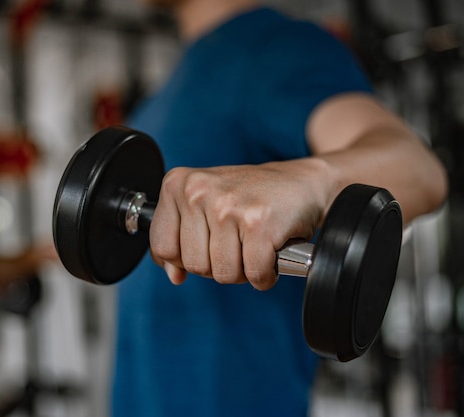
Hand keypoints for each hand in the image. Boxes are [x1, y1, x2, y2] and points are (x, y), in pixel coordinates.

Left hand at [148, 159, 333, 289]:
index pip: (163, 246)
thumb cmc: (250, 197)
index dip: (186, 258)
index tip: (207, 246)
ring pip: (223, 274)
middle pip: (194, 265)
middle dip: (219, 265)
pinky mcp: (258, 224)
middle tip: (238, 243)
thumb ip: (180, 239)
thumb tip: (174, 275)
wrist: (301, 182)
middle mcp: (198, 191)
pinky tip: (270, 254)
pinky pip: (254, 275)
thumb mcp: (205, 207)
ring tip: (253, 245)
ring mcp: (228, 207)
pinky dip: (265, 275)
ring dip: (244, 271)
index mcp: (178, 184)